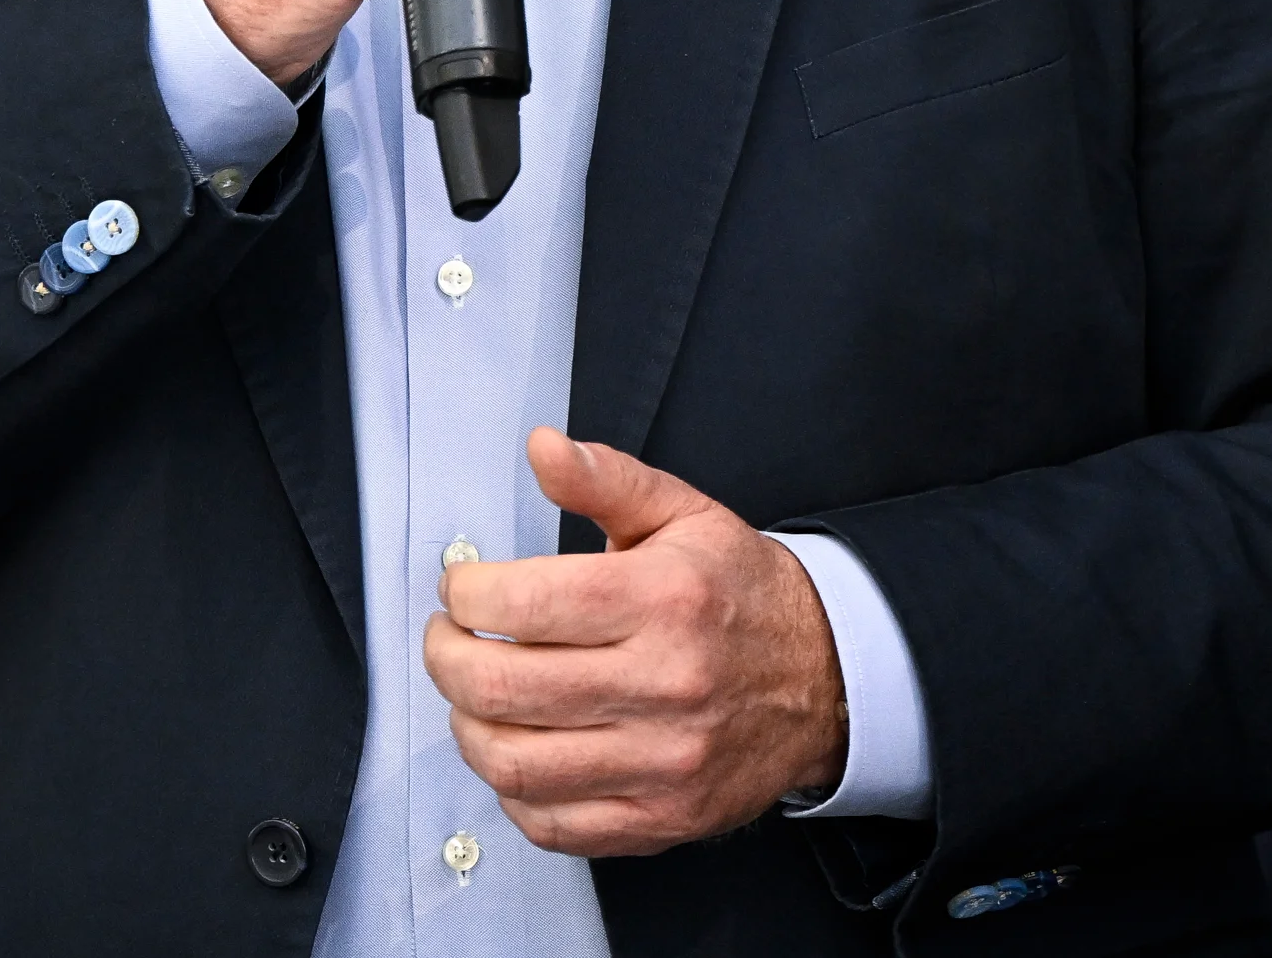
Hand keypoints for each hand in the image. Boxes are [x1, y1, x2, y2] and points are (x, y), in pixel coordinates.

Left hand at [424, 428, 848, 856]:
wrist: (825, 679)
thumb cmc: (740, 592)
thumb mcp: (682, 513)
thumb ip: (605, 479)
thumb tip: (542, 447)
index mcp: (662, 600)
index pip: (522, 604)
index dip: (465, 595)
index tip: (461, 588)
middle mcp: (664, 685)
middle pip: (503, 688)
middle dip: (446, 659)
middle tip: (448, 639)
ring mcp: (663, 762)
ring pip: (515, 765)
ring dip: (467, 727)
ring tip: (471, 696)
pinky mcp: (663, 818)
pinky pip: (553, 825)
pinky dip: (512, 792)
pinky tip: (518, 749)